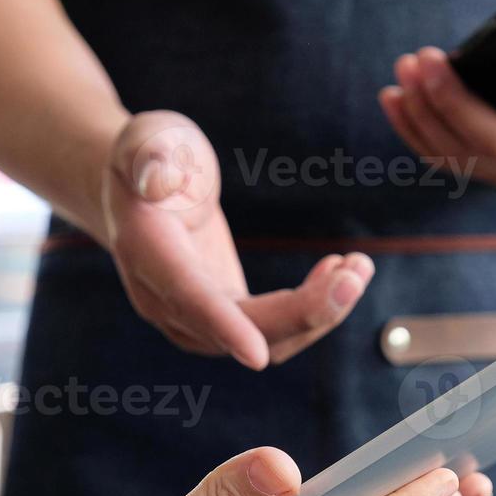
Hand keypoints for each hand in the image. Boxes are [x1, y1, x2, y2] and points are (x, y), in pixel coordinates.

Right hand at [100, 111, 373, 368]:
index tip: (255, 355)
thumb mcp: (147, 139)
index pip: (188, 297)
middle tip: (356, 271)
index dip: (223, 325)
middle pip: (242, 329)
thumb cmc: (147, 155)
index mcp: (148, 254)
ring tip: (358, 266)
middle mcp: (167, 300)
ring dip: (319, 312)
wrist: (137, 191)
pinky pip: (272, 330)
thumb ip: (151, 156)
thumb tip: (157, 176)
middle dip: (305, 310)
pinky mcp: (224, 316)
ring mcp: (195, 318)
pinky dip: (312, 308)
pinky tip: (338, 271)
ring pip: (265, 340)